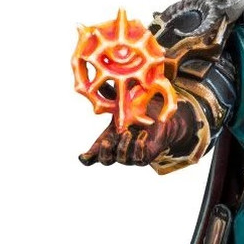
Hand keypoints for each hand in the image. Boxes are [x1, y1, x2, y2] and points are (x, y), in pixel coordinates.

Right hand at [79, 102, 193, 165]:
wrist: (160, 120)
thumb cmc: (137, 112)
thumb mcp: (121, 104)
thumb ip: (108, 96)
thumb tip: (95, 83)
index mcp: (108, 140)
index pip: (94, 153)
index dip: (87, 157)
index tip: (83, 156)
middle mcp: (118, 150)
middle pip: (105, 160)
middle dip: (104, 152)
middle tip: (107, 142)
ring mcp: (131, 156)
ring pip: (122, 159)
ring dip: (124, 146)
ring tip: (128, 132)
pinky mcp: (145, 157)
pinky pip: (139, 158)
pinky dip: (139, 147)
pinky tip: (143, 135)